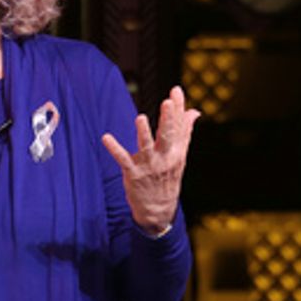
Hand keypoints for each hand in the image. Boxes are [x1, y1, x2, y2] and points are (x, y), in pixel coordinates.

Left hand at [102, 86, 200, 235]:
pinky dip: (114, 148)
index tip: (176, 90)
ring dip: (143, 133)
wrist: (159, 210)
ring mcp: (148, 166)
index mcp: (176, 151)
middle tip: (167, 102)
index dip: (178, 108)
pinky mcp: (133, 174)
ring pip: (146, 146)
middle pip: (167, 136)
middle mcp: (164, 157)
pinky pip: (123, 159)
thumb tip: (194, 111)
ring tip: (141, 118)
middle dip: (168, 119)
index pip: (178, 127)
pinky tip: (106, 138)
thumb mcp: (180, 156)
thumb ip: (185, 132)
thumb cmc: (168, 178)